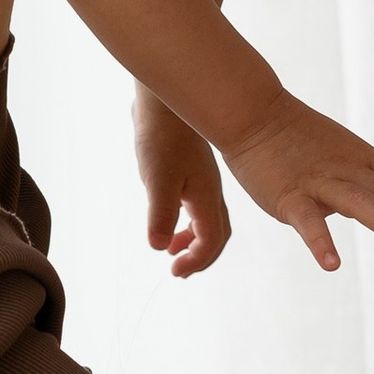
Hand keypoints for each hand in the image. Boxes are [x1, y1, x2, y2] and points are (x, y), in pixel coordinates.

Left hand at [133, 89, 230, 277]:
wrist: (164, 101)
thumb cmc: (162, 137)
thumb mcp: (158, 179)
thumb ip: (160, 213)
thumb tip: (159, 247)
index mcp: (207, 198)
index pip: (211, 241)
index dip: (196, 261)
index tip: (175, 272)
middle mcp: (210, 192)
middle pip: (215, 235)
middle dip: (200, 256)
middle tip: (178, 270)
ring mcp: (202, 182)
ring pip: (207, 221)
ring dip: (193, 240)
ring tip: (171, 250)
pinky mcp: (191, 172)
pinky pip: (197, 207)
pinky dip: (186, 222)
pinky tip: (168, 220)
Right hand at [220, 91, 373, 274]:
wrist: (252, 113)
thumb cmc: (290, 136)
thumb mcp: (335, 153)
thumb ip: (354, 178)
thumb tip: (369, 206)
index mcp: (361, 158)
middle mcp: (347, 168)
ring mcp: (319, 181)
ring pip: (360, 201)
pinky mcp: (289, 196)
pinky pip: (307, 222)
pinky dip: (320, 242)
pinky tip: (332, 265)